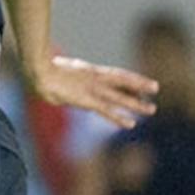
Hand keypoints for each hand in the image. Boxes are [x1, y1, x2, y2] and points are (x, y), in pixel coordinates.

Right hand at [27, 55, 157, 128]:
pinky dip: (119, 118)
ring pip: (119, 97)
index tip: (145, 83)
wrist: (38, 70)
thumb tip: (67, 90)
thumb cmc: (45, 71)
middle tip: (156, 89)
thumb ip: (70, 82)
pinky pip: (106, 110)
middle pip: (123, 81)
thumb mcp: (61, 73)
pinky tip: (130, 124)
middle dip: (140, 86)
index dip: (132, 79)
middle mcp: (96, 78)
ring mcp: (92, 89)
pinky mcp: (86, 100)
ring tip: (152, 109)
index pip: (117, 74)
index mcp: (91, 71)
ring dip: (136, 104)